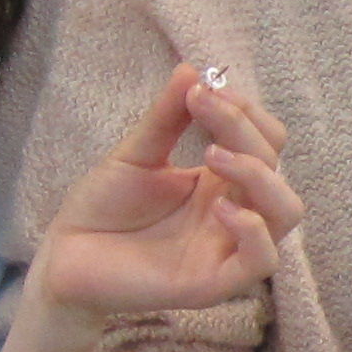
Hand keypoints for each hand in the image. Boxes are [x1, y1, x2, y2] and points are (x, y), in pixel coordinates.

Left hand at [25, 65, 302, 325]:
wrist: (65, 256)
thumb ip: (166, 118)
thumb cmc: (102, 207)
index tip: (204, 89)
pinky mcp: (215, 283)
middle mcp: (234, 212)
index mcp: (221, 182)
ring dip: (260, 175)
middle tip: (205, 108)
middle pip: (276, 168)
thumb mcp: (135, 153)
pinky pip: (262, 259)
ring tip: (214, 155)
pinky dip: (252, 228)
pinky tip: (218, 206)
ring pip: (286, 212)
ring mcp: (227, 247)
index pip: (265, 142)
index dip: (246, 111)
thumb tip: (192, 68)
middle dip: (246, 130)